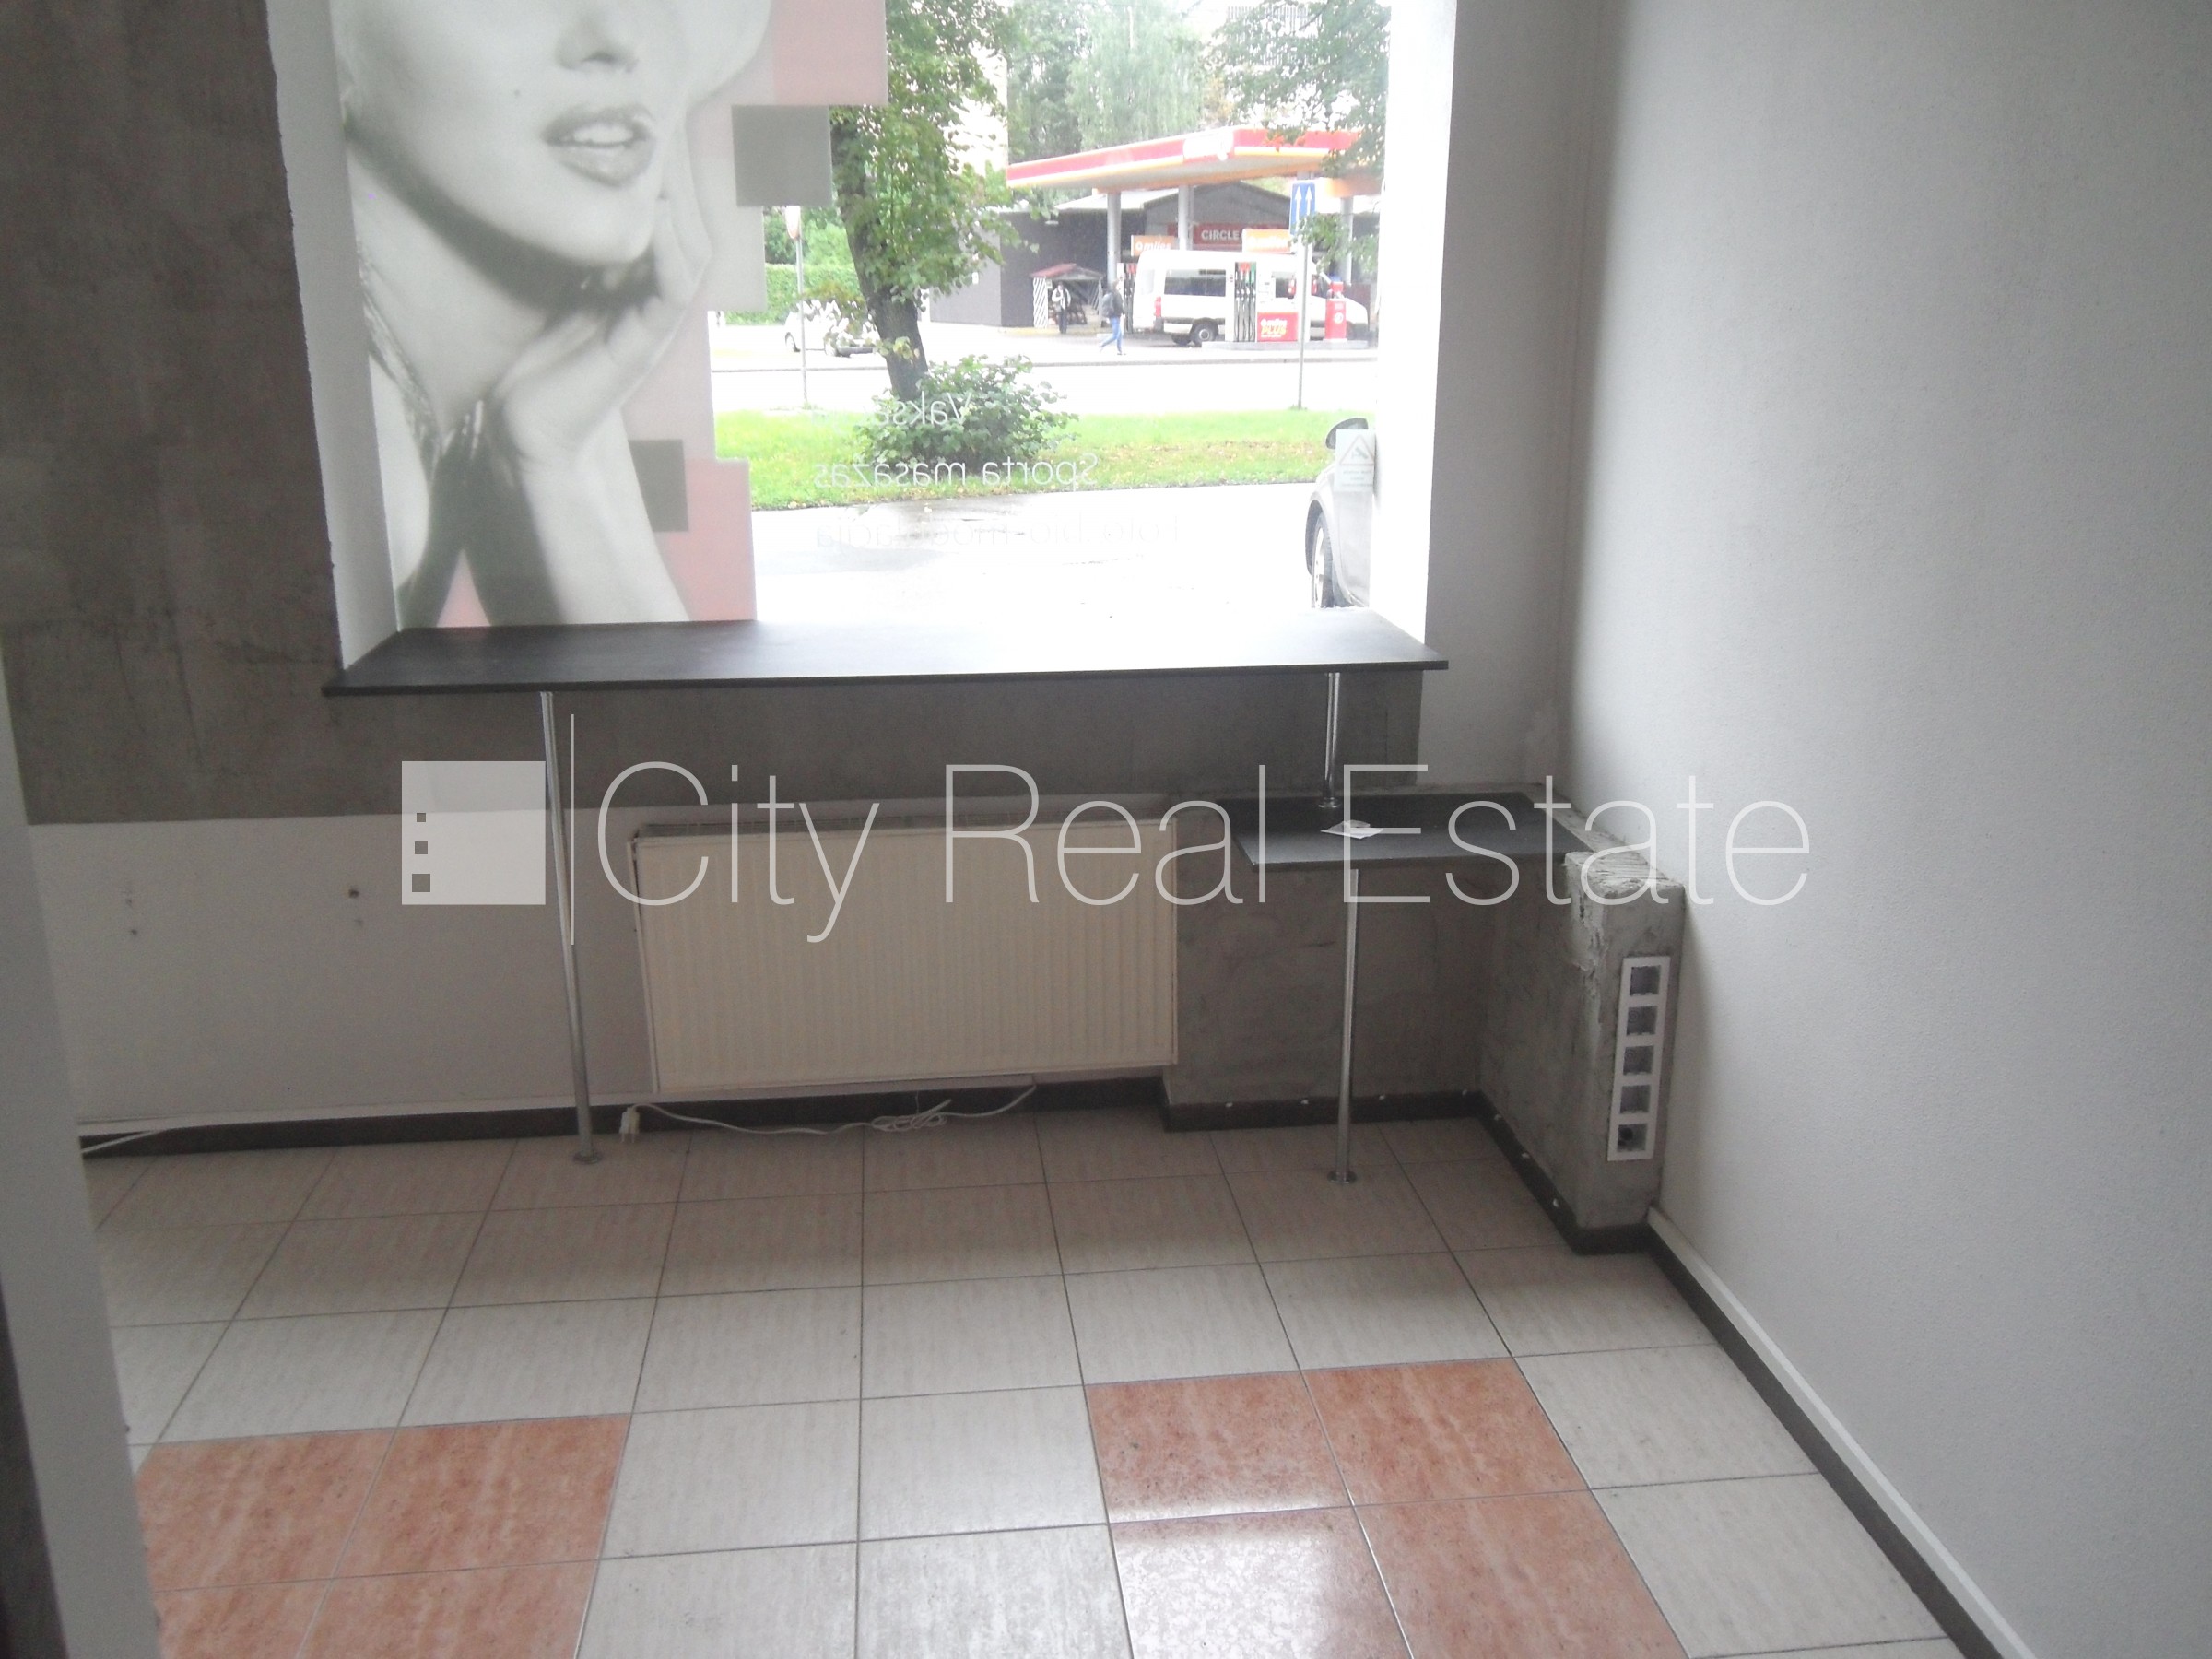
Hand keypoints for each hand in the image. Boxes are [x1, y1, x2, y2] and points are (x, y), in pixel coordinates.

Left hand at [468, 136, 707, 623]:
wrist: (529, 435)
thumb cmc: (535, 369)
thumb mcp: (552, 298)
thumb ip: (570, 260)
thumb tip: (560, 206)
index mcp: (634, 286)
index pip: (664, 217)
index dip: (662, 172)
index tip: (645, 124)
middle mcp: (652, 299)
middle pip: (686, 223)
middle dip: (677, 175)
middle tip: (662, 124)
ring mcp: (653, 321)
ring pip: (688, 249)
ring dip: (680, 203)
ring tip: (666, 157)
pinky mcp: (643, 341)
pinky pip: (672, 286)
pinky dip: (669, 249)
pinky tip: (659, 213)